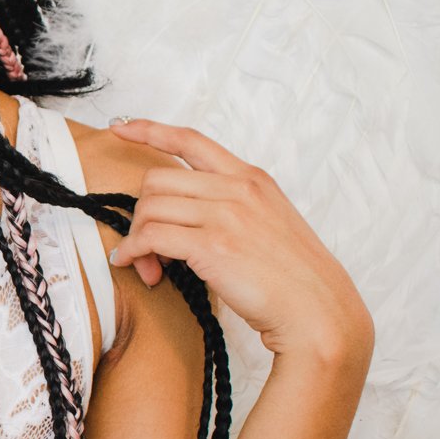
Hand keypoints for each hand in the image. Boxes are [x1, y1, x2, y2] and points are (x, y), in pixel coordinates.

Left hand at [105, 119, 371, 362]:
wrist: (317, 310)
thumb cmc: (294, 278)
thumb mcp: (270, 223)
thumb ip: (233, 208)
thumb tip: (185, 219)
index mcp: (252, 178)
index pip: (192, 141)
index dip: (151, 130)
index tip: (122, 128)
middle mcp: (237, 188)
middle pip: (158, 180)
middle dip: (141, 213)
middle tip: (144, 248)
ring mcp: (225, 214)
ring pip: (150, 207)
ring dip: (137, 239)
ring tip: (148, 266)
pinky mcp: (211, 245)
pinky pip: (151, 236)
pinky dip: (134, 251)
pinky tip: (138, 266)